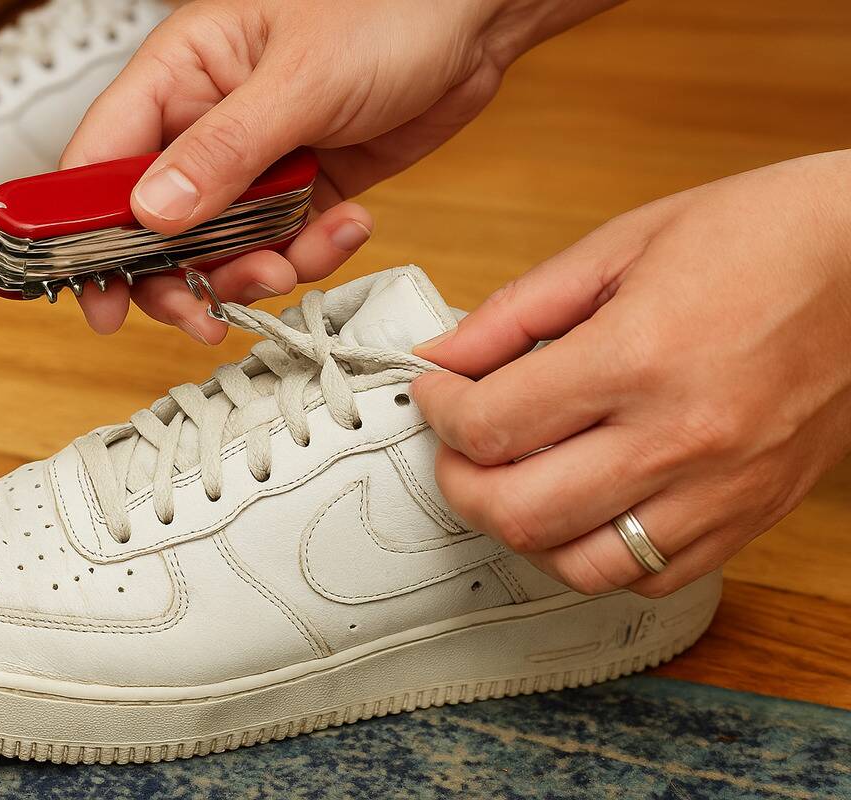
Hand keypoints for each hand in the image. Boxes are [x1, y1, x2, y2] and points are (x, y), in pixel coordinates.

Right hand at [61, 0, 620, 341]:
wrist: (477, 19)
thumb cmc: (390, 8)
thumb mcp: (302, 80)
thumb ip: (225, 151)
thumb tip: (154, 214)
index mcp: (182, 72)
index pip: (102, 157)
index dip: (85, 231)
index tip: (99, 297)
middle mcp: (208, 120)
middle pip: (156, 221)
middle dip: (179, 274)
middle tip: (204, 313)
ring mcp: (256, 159)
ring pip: (222, 246)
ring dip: (253, 271)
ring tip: (290, 265)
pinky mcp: (304, 187)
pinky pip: (284, 244)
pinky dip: (310, 253)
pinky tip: (346, 226)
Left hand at [411, 150, 850, 596]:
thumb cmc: (760, 235)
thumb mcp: (622, 245)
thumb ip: (518, 311)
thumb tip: (444, 356)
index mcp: (639, 356)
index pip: (494, 424)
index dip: (440, 411)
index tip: (436, 393)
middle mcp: (680, 438)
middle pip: (522, 514)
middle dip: (460, 483)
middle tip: (456, 447)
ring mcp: (721, 489)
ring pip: (581, 566)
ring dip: (523, 532)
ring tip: (514, 481)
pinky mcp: (751, 515)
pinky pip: (650, 577)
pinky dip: (596, 556)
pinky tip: (584, 506)